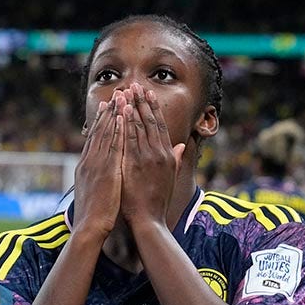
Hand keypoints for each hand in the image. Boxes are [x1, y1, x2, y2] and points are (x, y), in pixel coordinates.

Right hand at [73, 94, 125, 238]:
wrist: (88, 228)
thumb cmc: (93, 216)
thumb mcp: (92, 194)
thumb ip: (96, 181)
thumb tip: (99, 177)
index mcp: (86, 167)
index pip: (94, 139)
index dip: (102, 122)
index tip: (107, 107)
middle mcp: (89, 162)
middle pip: (99, 132)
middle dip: (107, 112)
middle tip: (115, 94)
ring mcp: (96, 165)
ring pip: (105, 134)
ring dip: (113, 115)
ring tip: (120, 97)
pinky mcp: (104, 170)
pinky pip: (112, 145)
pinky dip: (116, 130)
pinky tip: (122, 117)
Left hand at [119, 86, 185, 228]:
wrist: (149, 220)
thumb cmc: (158, 201)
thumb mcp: (171, 177)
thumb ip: (176, 158)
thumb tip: (182, 145)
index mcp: (168, 155)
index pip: (160, 125)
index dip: (153, 107)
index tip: (148, 93)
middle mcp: (159, 153)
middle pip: (149, 121)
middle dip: (142, 101)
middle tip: (135, 85)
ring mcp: (147, 158)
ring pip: (139, 127)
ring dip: (132, 107)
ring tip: (126, 91)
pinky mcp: (134, 164)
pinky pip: (129, 139)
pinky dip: (126, 124)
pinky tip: (122, 111)